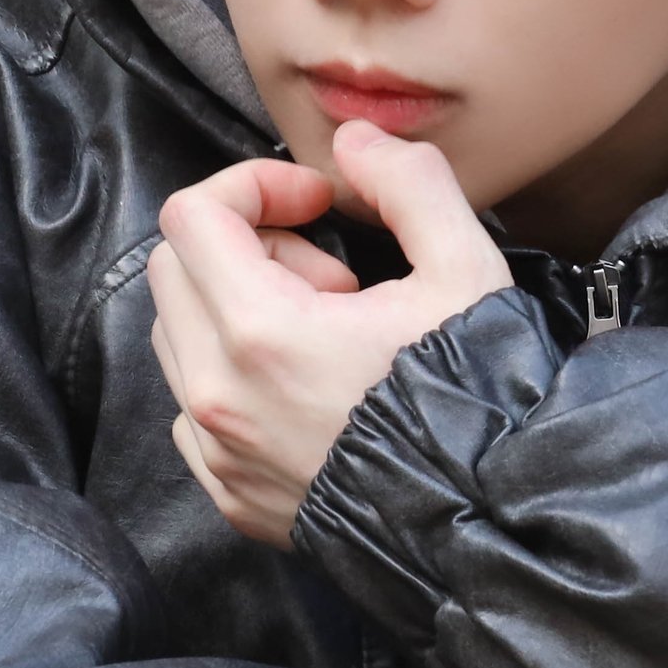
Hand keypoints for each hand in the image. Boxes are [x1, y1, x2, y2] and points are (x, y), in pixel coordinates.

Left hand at [146, 119, 516, 547]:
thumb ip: (408, 182)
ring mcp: (218, 452)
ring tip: (327, 334)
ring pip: (178, 337)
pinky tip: (312, 389)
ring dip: (237, 310)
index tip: (317, 204)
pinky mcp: (229, 494)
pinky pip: (193, 409)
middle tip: (331, 274)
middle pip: (174, 269)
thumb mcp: (465, 268)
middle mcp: (218, 396)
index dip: (254, 185)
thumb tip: (356, 142)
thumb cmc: (480, 400)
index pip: (192, 215)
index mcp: (261, 332)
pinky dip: (234, 377)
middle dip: (247, 245)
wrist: (492, 524)